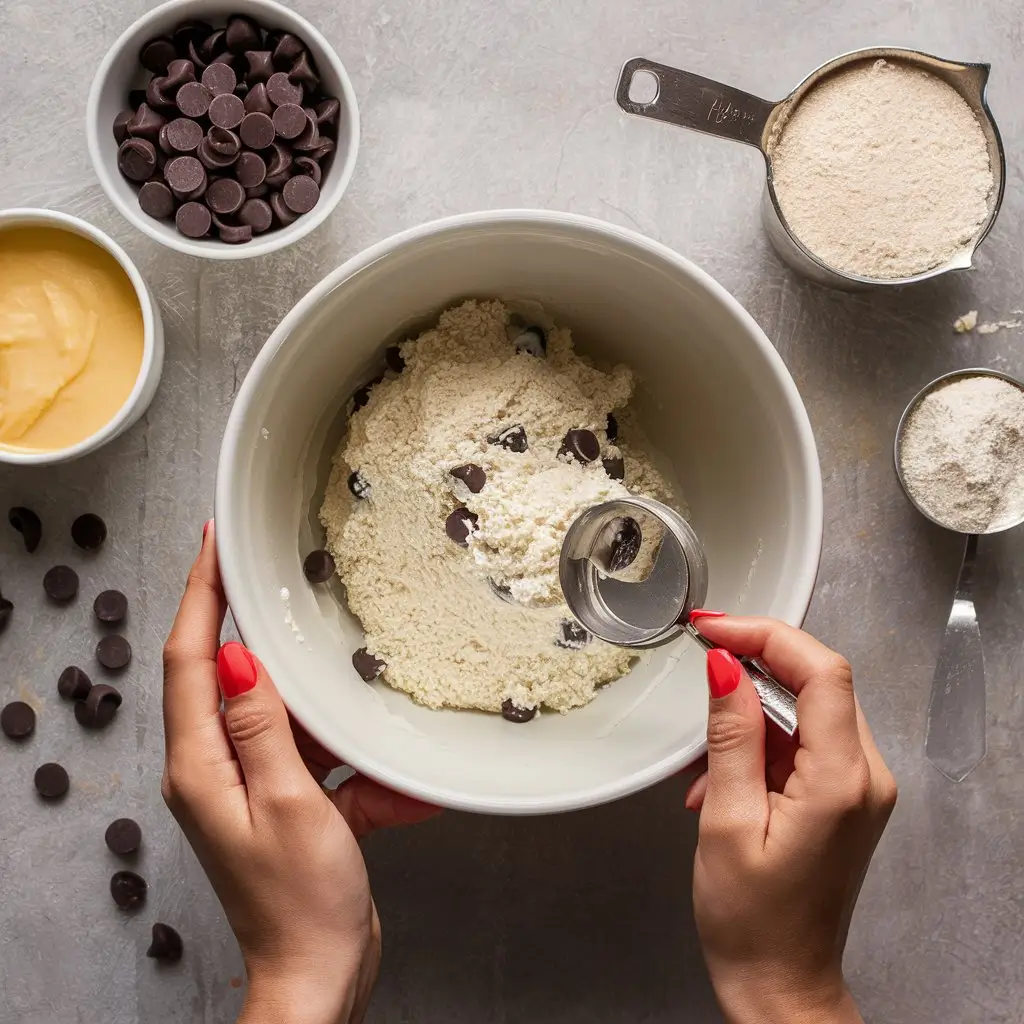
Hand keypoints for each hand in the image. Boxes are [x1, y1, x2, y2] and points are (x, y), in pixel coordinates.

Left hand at [162, 522, 438, 1023]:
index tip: (211, 541)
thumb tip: (234, 656)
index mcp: (202, 766)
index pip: (189, 657)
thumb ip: (262, 726)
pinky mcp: (286, 798)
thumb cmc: (302, 904)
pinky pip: (315, 752)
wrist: (319, 975)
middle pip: (223, 673)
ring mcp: (252, 783)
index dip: (198, 592)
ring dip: (311, 687)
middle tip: (264, 562)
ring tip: (339, 647)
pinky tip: (392, 767)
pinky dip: (351, 752)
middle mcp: (216, 769)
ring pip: (276, 709)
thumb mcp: (290, 803)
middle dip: (243, 615)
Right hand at [685, 614, 896, 1023]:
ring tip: (702, 756)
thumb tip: (726, 668)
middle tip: (702, 652)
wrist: (780, 982)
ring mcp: (857, 786)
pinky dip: (757, 742)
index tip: (714, 627)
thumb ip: (731, 737)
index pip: (821, 671)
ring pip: (806, 707)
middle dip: (755, 660)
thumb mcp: (728, 820)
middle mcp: (865, 776)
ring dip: (750, 710)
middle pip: (819, 680)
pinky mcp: (842, 796)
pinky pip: (801, 741)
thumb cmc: (753, 921)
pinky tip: (719, 778)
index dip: (765, 634)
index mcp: (842, 781)